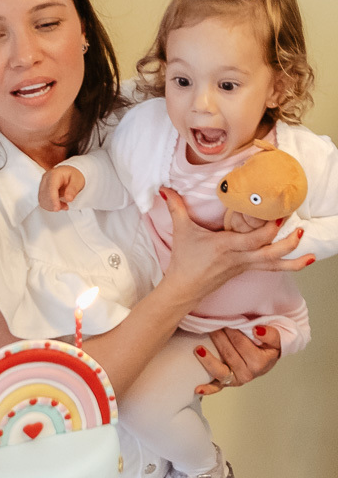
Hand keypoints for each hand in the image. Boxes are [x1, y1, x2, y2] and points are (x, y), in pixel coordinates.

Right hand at [38, 166, 84, 211]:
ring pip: (43, 200)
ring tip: (64, 205)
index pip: (51, 188)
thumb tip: (68, 198)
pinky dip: (50, 206)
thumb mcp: (78, 180)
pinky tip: (58, 204)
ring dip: (53, 206)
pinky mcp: (42, 191)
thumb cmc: (73, 175)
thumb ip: (73, 189)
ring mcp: (43, 185)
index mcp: (54, 174)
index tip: (57, 208)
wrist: (69, 173)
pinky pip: (43, 202)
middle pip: (45, 195)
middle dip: (54, 204)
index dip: (53, 199)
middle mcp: (46, 178)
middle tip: (66, 206)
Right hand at [162, 188, 312, 305]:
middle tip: (300, 231)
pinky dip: (285, 265)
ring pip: (273, 265)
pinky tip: (300, 261)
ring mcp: (244, 266)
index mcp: (225, 247)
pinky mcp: (245, 270)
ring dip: (293, 261)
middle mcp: (238, 258)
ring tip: (311, 255)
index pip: (252, 241)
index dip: (268, 230)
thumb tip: (165, 189)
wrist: (184, 288)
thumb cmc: (184, 260)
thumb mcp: (181, 231)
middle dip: (287, 244)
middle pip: (269, 254)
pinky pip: (270, 268)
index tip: (278, 215)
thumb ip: (176, 207)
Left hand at [194, 325, 281, 395]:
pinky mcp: (227, 383)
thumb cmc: (268, 347)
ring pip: (220, 371)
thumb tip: (257, 331)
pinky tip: (198, 388)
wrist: (266, 358)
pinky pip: (216, 388)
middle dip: (218, 337)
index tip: (226, 319)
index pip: (240, 343)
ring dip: (208, 360)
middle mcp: (247, 374)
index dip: (231, 329)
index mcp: (259, 363)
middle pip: (228, 354)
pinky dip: (208, 389)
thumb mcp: (276, 339)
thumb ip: (271, 335)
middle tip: (211, 324)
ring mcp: (236, 380)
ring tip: (198, 349)